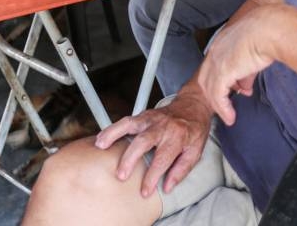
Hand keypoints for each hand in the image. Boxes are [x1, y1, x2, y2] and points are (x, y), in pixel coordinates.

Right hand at [94, 92, 211, 196]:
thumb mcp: (195, 151)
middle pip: (144, 141)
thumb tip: (167, 187)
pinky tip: (101, 138)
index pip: (163, 159)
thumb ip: (181, 170)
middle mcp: (163, 126)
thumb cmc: (194, 129)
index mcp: (178, 137)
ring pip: (130, 124)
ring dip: (114, 135)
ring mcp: (151, 119)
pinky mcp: (143, 115)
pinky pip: (125, 121)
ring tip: (101, 146)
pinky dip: (112, 129)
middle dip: (131, 158)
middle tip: (121, 175)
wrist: (194, 104)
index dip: (152, 177)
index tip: (144, 191)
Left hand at [196, 5, 281, 125]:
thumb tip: (246, 88)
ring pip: (210, 90)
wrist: (268, 30)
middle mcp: (215, 52)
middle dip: (216, 93)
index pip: (214, 66)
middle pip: (207, 79)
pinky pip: (218, 97)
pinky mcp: (221, 73)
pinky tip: (230, 117)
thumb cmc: (266, 34)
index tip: (233, 89)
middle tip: (227, 104)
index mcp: (222, 43)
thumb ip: (246, 73)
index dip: (221, 80)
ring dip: (219, 105)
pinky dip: (223, 109)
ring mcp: (216, 63)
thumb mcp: (253, 54)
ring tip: (228, 116)